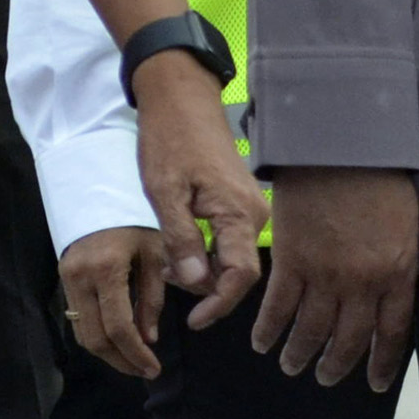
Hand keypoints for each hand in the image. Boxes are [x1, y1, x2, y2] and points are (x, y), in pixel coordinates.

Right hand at [58, 227, 170, 377]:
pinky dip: (98, 336)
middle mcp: (79, 278)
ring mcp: (66, 279)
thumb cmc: (136, 218)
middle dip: (121, 361)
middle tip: (144, 371)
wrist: (100, 191)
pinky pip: (78, 319)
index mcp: (105, 269)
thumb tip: (149, 338)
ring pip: (82, 333)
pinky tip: (119, 341)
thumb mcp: (154, 253)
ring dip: (108, 353)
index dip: (136, 354)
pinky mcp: (63, 279)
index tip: (154, 368)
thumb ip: (152, 297)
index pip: (118, 327)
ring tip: (133, 361)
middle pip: (95, 338)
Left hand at [129, 56, 269, 338]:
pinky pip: (231, 240)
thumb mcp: (165, 192)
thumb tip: (196, 283)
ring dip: (205, 272)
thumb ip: (182, 240)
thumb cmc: (170, 139)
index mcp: (239, 213)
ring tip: (170, 266)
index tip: (193, 321)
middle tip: (168, 284)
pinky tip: (183, 248)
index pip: (240, 277)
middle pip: (239, 272)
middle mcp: (254, 213)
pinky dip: (209, 253)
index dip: (218, 305)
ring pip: (234, 258)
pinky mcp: (241, 201)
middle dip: (207, 290)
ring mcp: (251, 206)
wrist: (180, 97)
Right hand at [251, 168, 417, 391]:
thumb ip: (398, 265)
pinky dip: (268, 330)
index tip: (376, 383)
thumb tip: (391, 297)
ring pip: (310, 331)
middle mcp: (362, 284)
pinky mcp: (290, 261)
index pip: (391, 335)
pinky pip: (277, 308)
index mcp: (397, 274)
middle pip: (348, 340)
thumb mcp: (406, 226)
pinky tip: (262, 342)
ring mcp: (324, 274)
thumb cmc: (381, 176)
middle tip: (325, 377)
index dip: (382, 364)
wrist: (343, 144)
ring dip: (299, 353)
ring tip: (292, 365)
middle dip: (335, 366)